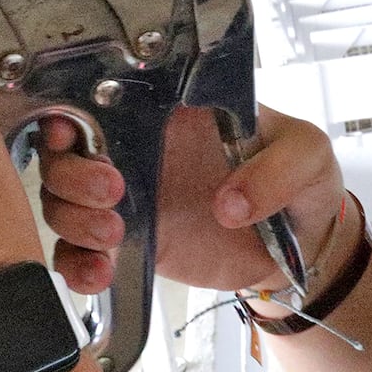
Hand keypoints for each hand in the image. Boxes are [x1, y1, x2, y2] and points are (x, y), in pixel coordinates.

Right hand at [39, 105, 343, 294]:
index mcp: (172, 113)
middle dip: (70, 173)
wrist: (302, 246)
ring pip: (64, 203)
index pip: (103, 98)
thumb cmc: (300, 181)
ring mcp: (132, 200)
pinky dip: (77, 266)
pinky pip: (83, 255)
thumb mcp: (307, 154)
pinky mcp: (134, 245)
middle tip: (111, 191)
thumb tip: (231, 202)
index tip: (73, 130)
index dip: (72, 110)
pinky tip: (99, 274)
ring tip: (113, 233)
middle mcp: (140, 151)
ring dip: (72, 219)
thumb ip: (277, 168)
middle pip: (67, 152)